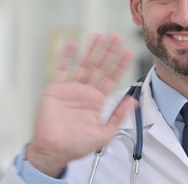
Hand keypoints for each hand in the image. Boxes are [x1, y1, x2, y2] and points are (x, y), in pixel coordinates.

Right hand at [26, 34, 135, 177]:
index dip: (120, 65)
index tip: (128, 52)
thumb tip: (133, 101)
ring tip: (99, 36)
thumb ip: (118, 116)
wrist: (54, 151)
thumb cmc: (77, 145)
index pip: (112, 79)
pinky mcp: (56, 89)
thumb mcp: (104, 134)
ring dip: (91, 50)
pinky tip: (71, 44)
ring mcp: (71, 89)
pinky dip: (65, 57)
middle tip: (116, 38)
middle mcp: (86, 92)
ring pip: (83, 64)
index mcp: (98, 102)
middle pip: (99, 67)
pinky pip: (61, 69)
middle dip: (108, 52)